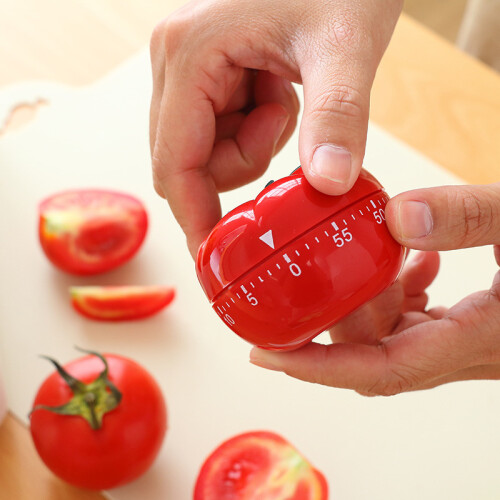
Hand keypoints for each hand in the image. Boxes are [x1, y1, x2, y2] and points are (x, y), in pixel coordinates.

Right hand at [150, 0, 402, 255]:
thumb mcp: (344, 46)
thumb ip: (337, 116)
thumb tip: (329, 184)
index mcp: (188, 55)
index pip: (175, 164)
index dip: (196, 219)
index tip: (219, 259)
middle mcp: (175, 62)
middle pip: (186, 163)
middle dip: (240, 168)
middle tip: (286, 128)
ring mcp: (190, 69)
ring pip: (206, 153)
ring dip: (253, 147)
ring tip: (288, 99)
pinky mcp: (210, 75)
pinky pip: (222, 133)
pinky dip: (257, 131)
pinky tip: (281, 93)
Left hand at [250, 184, 499, 394]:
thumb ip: (467, 218)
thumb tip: (395, 216)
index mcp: (477, 341)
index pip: (377, 370)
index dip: (316, 368)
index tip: (266, 355)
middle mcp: (469, 353)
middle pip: (375, 354)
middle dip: (335, 323)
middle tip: (306, 284)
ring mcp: (471, 342)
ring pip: (395, 337)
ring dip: (368, 302)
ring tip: (364, 261)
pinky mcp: (475, 326)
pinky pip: (421, 320)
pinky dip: (402, 293)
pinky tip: (411, 258)